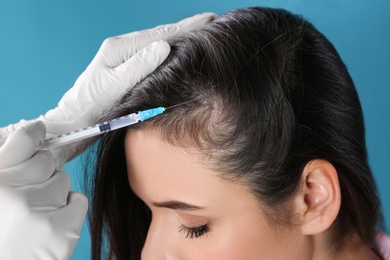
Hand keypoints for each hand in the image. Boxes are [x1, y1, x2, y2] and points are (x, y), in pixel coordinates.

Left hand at [0, 12, 214, 166]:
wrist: (74, 121)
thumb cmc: (91, 107)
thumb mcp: (115, 87)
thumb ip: (139, 66)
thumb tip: (164, 46)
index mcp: (119, 49)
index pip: (159, 35)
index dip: (186, 28)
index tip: (208, 19)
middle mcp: (121, 48)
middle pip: (159, 34)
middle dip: (185, 28)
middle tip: (210, 21)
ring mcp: (123, 58)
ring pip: (156, 43)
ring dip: (178, 37)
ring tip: (199, 31)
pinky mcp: (124, 68)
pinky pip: (150, 54)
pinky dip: (167, 49)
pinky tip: (176, 50)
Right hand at [0, 121, 87, 258]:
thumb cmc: (1, 231)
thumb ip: (6, 169)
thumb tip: (27, 141)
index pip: (21, 140)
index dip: (33, 132)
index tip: (38, 130)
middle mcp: (13, 193)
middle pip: (46, 160)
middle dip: (41, 173)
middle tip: (28, 196)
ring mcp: (38, 211)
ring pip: (62, 180)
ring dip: (54, 194)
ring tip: (35, 216)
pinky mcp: (62, 229)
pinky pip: (78, 200)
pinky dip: (69, 209)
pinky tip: (51, 225)